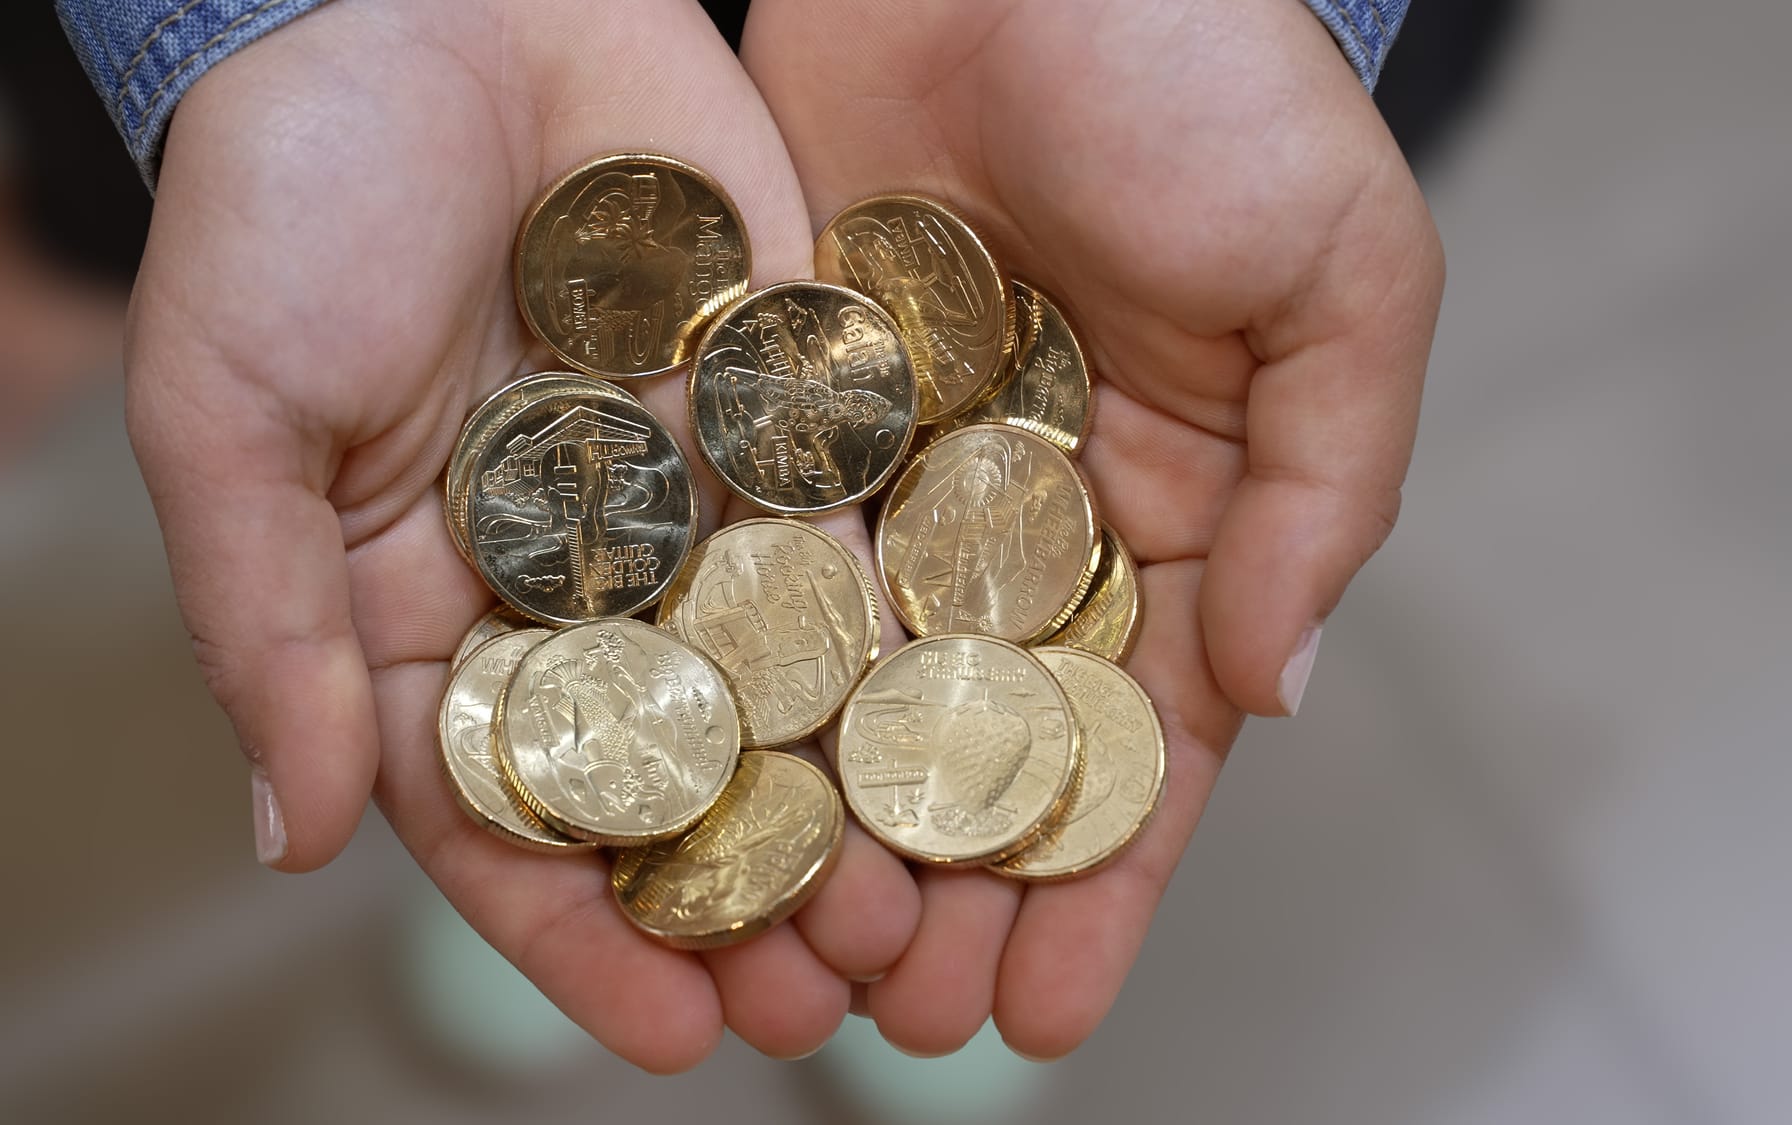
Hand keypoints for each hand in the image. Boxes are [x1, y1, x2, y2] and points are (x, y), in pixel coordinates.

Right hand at [128, 0, 921, 1069]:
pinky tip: (971, 721)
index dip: (572, 930)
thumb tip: (294, 840)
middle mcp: (571, 570)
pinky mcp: (787, 391)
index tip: (658, 1037)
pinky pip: (854, 522)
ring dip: (847, 799)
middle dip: (739, 891)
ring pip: (779, 677)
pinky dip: (909, 623)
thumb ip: (260, 627)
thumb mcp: (228, 422)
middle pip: (667, 770)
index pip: (503, 809)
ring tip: (916, 911)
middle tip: (821, 1002)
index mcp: (424, 605)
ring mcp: (687, 488)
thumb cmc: (281, 202)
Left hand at [743, 0, 1443, 1057]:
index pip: (1135, 739)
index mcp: (1170, 508)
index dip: (1096, 881)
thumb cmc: (1214, 78)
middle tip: (893, 1025)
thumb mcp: (1340, 279)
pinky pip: (750, 562)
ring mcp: (891, 470)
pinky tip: (688, 788)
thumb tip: (1280, 698)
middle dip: (943, 888)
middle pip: (974, 743)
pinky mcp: (779, 410)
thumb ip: (1325, 489)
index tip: (1045, 1011)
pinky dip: (727, 676)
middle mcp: (1022, 514)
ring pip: (847, 685)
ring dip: (819, 825)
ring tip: (776, 960)